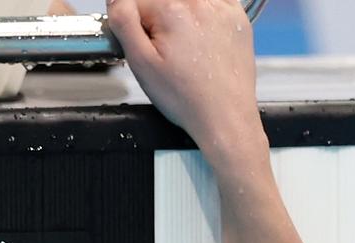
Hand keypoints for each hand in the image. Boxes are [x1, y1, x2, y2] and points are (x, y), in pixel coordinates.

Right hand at [107, 0, 262, 159]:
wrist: (226, 118)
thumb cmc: (187, 98)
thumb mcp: (140, 62)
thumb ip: (123, 21)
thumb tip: (117, 0)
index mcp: (171, 10)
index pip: (136, 1)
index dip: (135, 23)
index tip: (143, 41)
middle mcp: (198, 4)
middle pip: (162, 0)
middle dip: (157, 18)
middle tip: (166, 48)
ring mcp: (222, 9)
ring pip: (186, 0)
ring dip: (179, 12)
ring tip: (185, 45)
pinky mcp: (238, 18)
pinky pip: (217, 0)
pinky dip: (205, 8)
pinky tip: (202, 32)